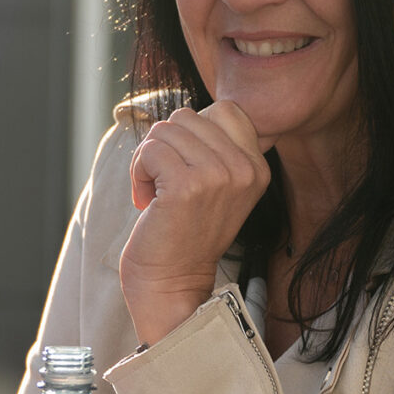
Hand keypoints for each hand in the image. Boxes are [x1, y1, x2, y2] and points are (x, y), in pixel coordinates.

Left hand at [120, 102, 269, 346]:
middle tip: (164, 183)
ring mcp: (217, 175)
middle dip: (165, 145)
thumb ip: (214, 149)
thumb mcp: (216, 187)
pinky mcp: (186, 185)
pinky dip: (137, 172)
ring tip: (155, 193)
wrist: (171, 284)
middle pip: (187, 116)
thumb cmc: (184, 234)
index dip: (191, 132)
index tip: (184, 166)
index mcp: (256, 167)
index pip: (223, 108)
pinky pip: (149, 150)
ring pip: (164, 130)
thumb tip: (186, 114)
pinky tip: (146, 200)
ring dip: (148, 160)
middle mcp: (244, 169)